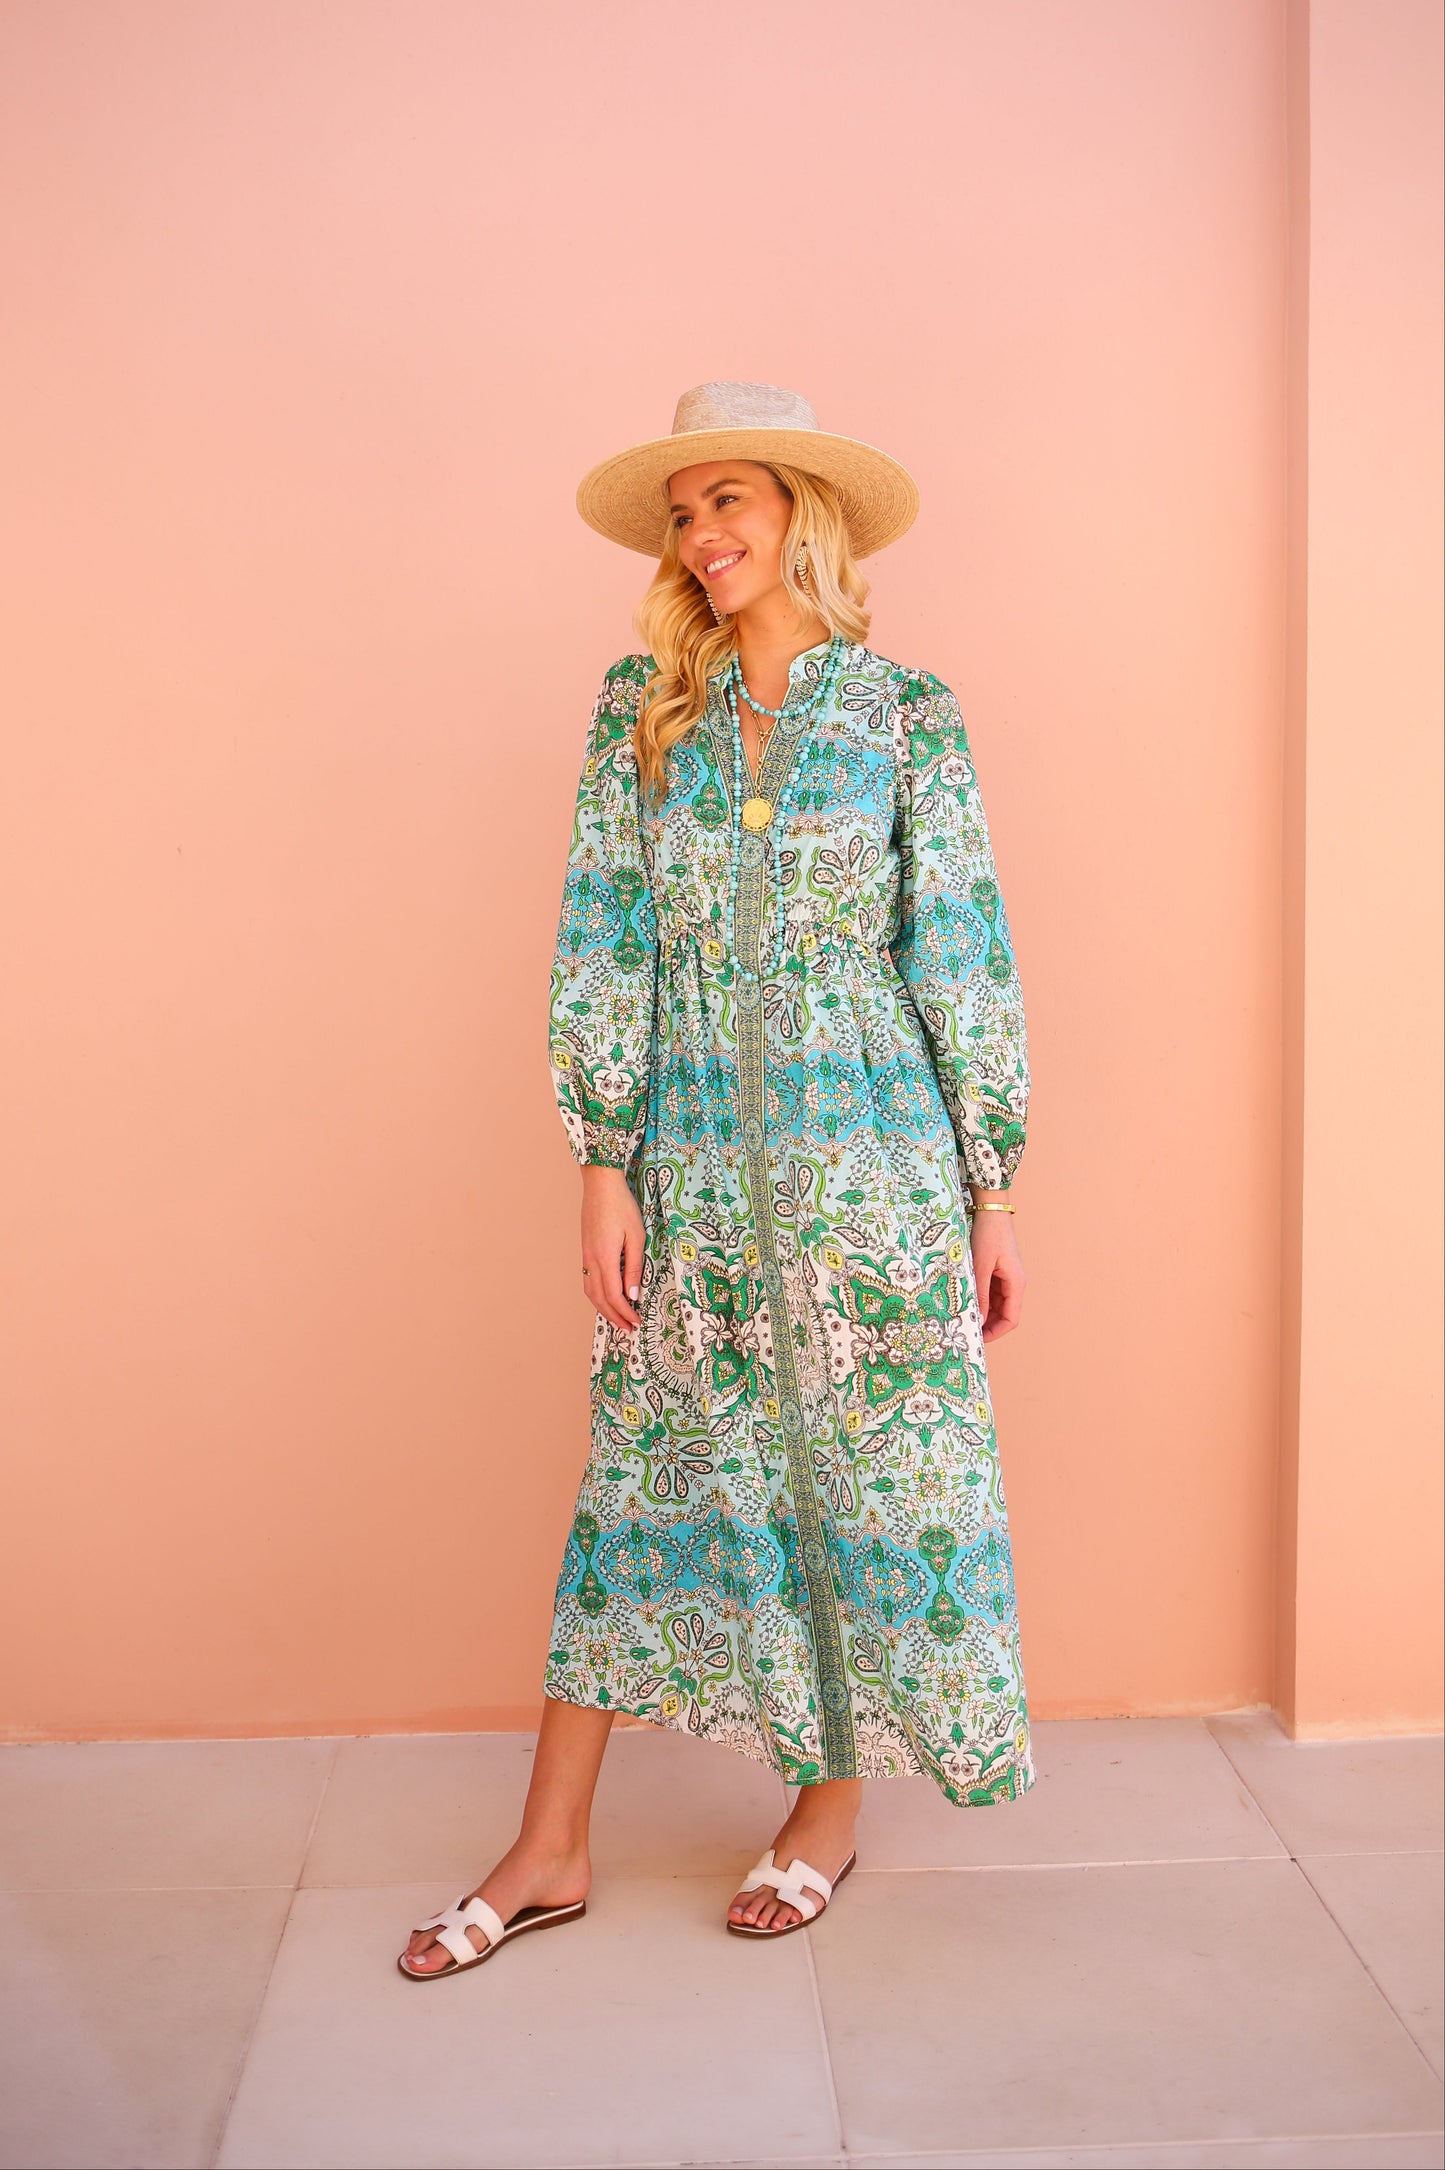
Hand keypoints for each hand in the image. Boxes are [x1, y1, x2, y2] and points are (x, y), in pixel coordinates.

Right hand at [580, 1165, 644, 1330]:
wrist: (600, 1185)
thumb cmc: (621, 1206)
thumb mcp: (636, 1237)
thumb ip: (634, 1268)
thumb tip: (633, 1295)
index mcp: (604, 1258)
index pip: (614, 1296)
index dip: (625, 1313)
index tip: (636, 1323)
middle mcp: (591, 1261)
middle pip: (599, 1299)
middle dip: (614, 1317)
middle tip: (628, 1329)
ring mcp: (585, 1256)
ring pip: (590, 1292)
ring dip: (604, 1309)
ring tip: (617, 1319)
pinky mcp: (585, 1250)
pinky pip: (588, 1281)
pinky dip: (597, 1296)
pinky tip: (606, 1298)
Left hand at [970, 1204, 1025, 1342]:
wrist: (991, 1210)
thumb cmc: (988, 1235)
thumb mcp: (980, 1266)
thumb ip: (980, 1295)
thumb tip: (979, 1321)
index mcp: (1016, 1284)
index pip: (1011, 1319)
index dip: (996, 1333)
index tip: (978, 1340)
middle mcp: (1013, 1283)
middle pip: (1003, 1314)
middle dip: (987, 1325)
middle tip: (965, 1331)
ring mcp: (1005, 1278)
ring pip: (995, 1305)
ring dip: (981, 1313)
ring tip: (962, 1317)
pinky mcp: (996, 1271)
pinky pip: (989, 1293)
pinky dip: (979, 1300)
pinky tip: (964, 1301)